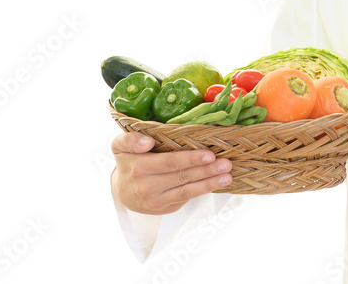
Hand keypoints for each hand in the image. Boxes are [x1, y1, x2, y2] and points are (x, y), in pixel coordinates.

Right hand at [110, 132, 233, 214]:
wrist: (121, 191)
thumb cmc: (127, 162)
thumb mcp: (120, 146)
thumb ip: (130, 140)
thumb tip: (147, 142)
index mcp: (139, 167)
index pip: (169, 162)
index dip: (190, 159)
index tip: (209, 154)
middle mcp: (147, 186)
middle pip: (182, 177)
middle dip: (207, 170)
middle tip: (226, 164)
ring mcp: (157, 200)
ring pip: (187, 191)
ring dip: (209, 183)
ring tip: (227, 176)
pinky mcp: (166, 207)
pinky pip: (186, 198)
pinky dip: (203, 190)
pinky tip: (217, 183)